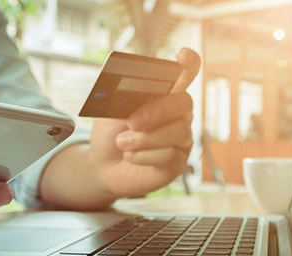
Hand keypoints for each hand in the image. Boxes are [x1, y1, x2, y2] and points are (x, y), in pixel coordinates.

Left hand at [89, 47, 200, 197]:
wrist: (103, 165)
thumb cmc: (111, 133)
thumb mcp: (112, 112)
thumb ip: (126, 100)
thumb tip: (137, 95)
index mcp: (164, 94)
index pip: (185, 73)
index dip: (188, 63)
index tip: (181, 55)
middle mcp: (178, 114)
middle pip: (183, 102)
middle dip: (157, 111)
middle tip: (132, 122)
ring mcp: (181, 138)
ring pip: (178, 132)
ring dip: (145, 139)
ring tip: (122, 142)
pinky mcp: (178, 162)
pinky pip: (170, 156)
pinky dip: (144, 156)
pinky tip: (130, 156)